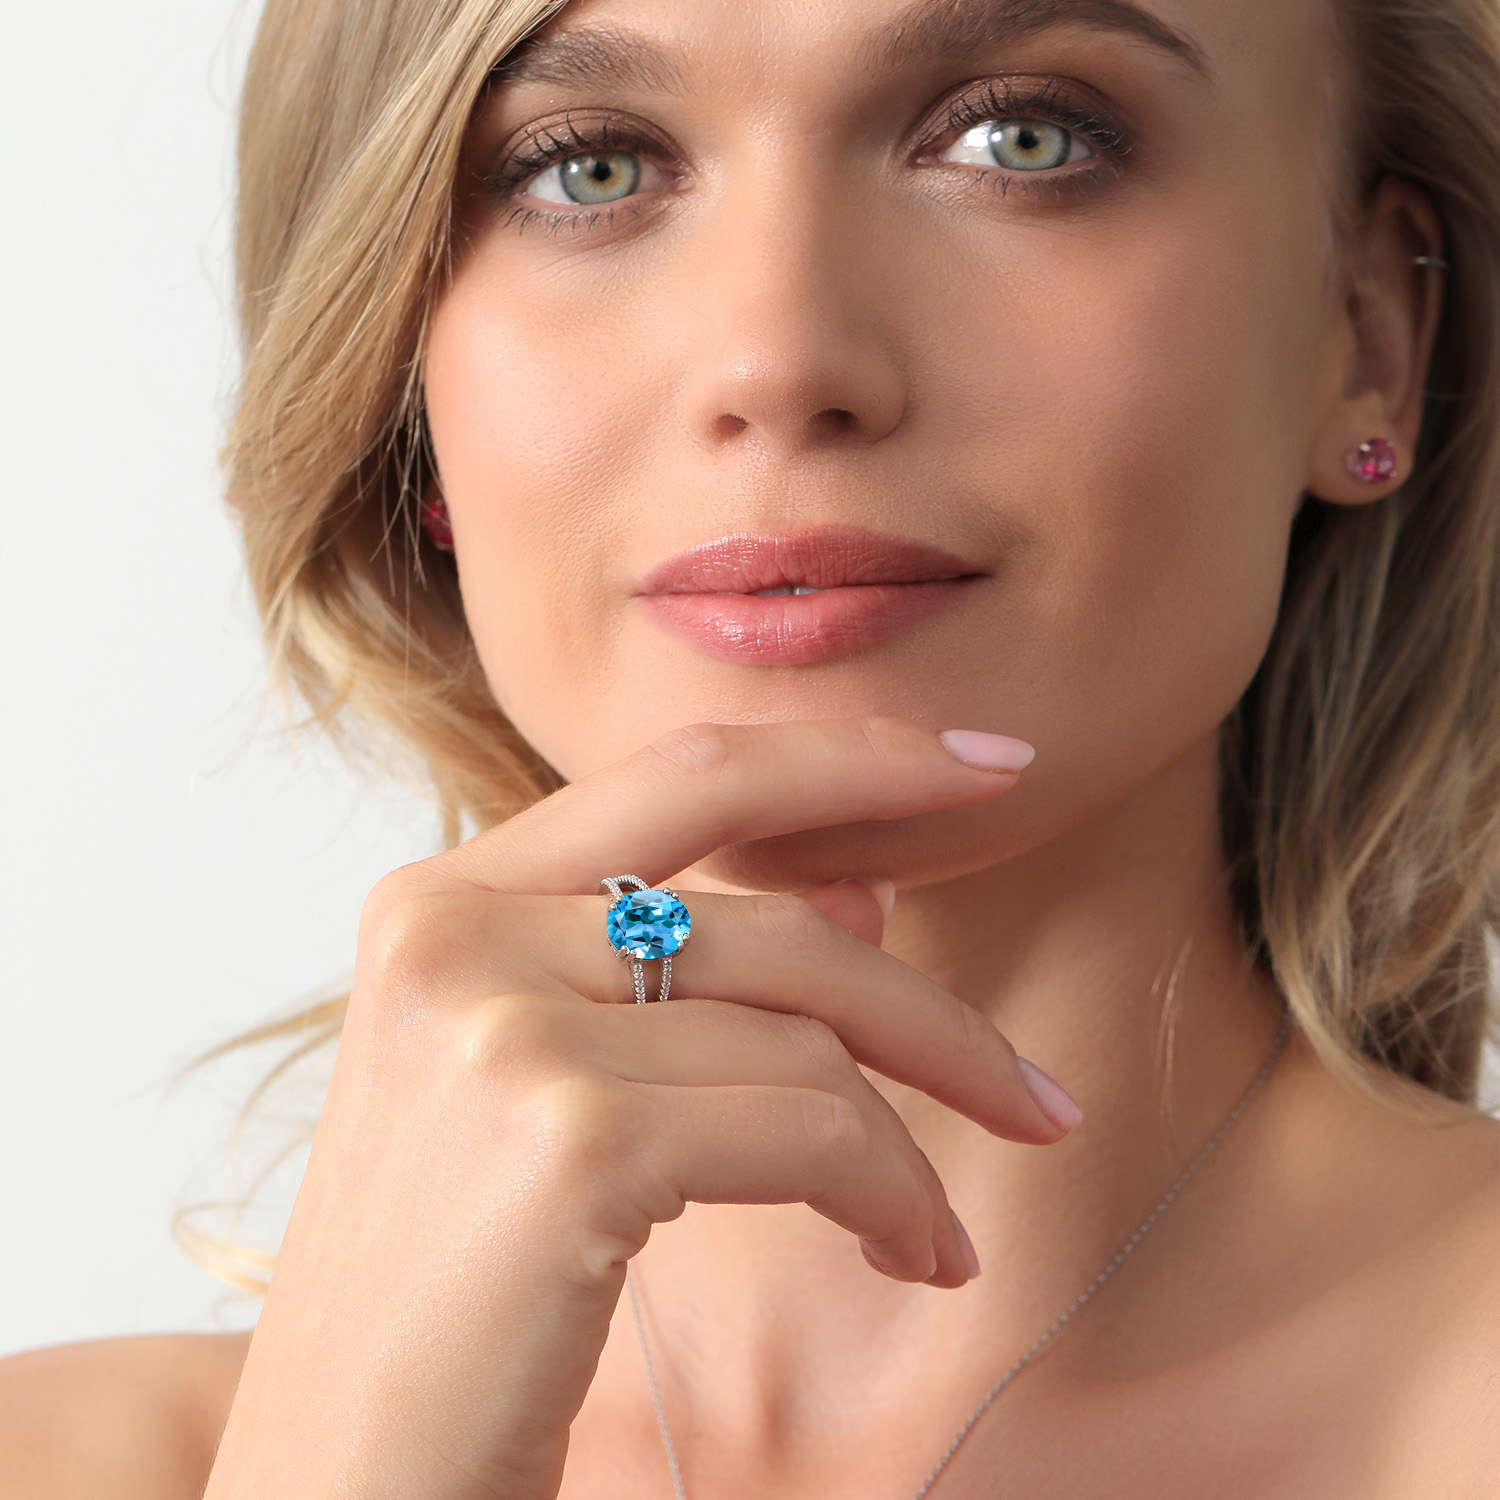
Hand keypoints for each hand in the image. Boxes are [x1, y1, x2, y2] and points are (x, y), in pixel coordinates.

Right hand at [204, 717, 1072, 1499]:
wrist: (342, 1478)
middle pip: (773, 915)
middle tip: (1037, 1094)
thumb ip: (676, 969)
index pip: (688, 773)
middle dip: (935, 1005)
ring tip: (940, 1229)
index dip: (854, 755)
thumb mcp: (536, 1086)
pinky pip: (811, 1127)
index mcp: (440, 900)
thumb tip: (863, 895)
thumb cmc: (450, 1292)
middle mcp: (454, 931)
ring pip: (808, 1030)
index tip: (990, 769)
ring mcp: (502, 1024)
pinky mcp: (566, 1137)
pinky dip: (891, 1193)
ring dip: (917, 1132)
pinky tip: (911, 1256)